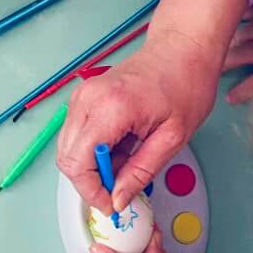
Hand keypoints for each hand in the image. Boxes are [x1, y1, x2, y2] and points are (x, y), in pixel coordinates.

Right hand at [57, 0, 249, 212]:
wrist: (182, 48)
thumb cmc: (185, 84)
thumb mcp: (173, 137)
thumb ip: (140, 172)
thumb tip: (117, 199)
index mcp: (110, 109)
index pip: (78, 163)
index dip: (91, 191)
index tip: (111, 204)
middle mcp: (87, 100)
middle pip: (67, 158)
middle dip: (89, 182)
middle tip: (119, 189)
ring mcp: (81, 97)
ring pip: (68, 149)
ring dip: (91, 166)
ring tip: (125, 163)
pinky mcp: (83, 97)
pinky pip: (76, 135)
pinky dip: (92, 151)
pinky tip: (119, 149)